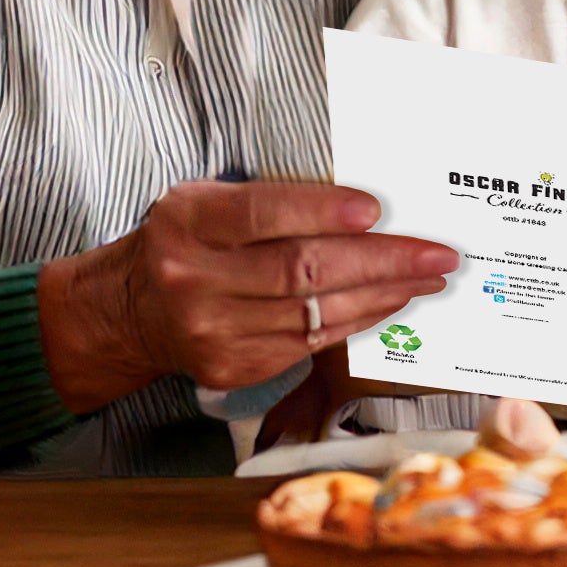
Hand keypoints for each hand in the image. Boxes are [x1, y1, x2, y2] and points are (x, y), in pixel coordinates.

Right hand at [37, 181, 455, 412]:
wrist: (130, 311)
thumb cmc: (187, 239)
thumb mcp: (206, 199)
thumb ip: (268, 199)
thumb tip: (362, 201)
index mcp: (189, 221)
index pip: (262, 213)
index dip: (322, 211)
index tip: (376, 210)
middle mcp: (197, 279)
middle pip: (301, 271)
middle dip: (381, 261)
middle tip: (436, 253)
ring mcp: (214, 331)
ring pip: (315, 313)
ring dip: (384, 294)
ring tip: (428, 277)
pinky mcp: (234, 368)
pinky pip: (310, 342)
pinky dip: (359, 319)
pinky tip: (391, 301)